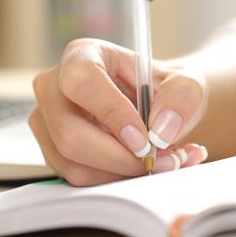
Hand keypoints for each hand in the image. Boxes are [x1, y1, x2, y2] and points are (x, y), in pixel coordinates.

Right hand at [29, 38, 208, 185]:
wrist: (159, 109)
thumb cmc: (165, 90)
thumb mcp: (187, 83)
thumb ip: (182, 98)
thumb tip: (160, 131)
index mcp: (83, 55)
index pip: (82, 82)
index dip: (112, 113)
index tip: (145, 139)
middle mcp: (54, 87)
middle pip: (69, 134)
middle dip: (121, 158)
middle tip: (161, 160)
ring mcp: (48, 123)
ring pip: (74, 164)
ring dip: (123, 173)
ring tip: (162, 163)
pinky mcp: (53, 152)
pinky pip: (80, 179)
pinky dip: (117, 181)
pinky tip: (143, 168)